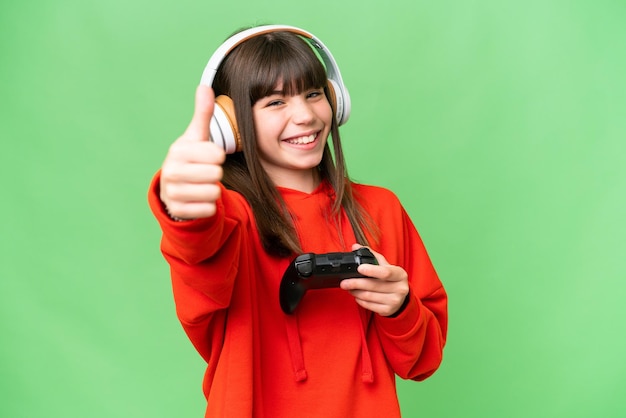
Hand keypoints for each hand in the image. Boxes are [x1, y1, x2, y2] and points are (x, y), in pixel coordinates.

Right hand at [160, 85, 226, 218]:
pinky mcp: (178, 211)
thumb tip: (205, 86)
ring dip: (213, 191)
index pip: (217, 155)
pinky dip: (209, 206)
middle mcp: (171, 171)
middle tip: (203, 173)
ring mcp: (173, 192)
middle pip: (216, 174)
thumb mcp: (196, 137)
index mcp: (178, 150)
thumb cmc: (190, 159)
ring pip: (214, 193)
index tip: (206, 157)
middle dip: (215, 174)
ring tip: (201, 185)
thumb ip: (202, 113)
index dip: (217, 157)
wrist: (173, 188)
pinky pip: (209, 209)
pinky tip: (198, 199)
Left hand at [340, 244, 409, 316]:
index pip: (385, 272)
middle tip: (344, 282)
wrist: (401, 297)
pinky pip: (369, 306)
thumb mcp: (385, 266)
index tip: (359, 268)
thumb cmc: (391, 279)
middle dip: (355, 283)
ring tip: (349, 288)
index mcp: (400, 274)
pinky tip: (357, 296)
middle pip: (373, 286)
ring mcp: (395, 301)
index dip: (371, 270)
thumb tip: (355, 247)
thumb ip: (371, 255)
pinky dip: (360, 300)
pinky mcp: (388, 311)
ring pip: (369, 296)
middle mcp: (400, 288)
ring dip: (355, 292)